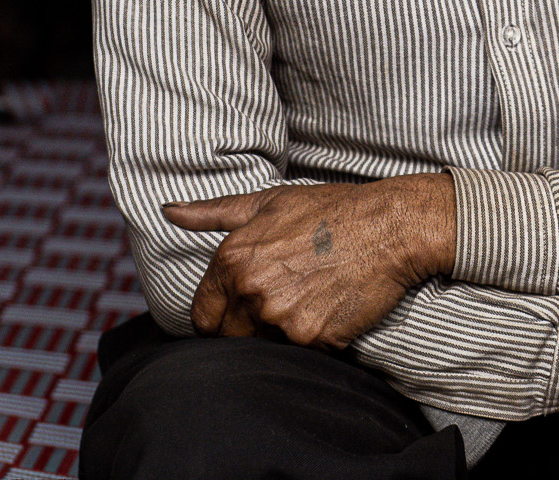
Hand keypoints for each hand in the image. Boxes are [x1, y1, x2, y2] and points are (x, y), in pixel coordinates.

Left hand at [162, 173, 455, 348]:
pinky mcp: (313, 338)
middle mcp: (250, 290)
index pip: (202, 316)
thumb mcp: (268, 202)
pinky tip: (326, 313)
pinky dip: (310, 342)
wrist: (390, 226)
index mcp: (232, 258)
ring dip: (277, 338)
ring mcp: (281, 317)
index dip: (217, 318)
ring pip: (261, 349)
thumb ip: (213, 213)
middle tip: (277, 309)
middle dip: (245, 330)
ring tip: (303, 307)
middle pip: (227, 339)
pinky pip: (299, 355)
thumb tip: (169, 211)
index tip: (236, 314)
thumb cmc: (330, 210)